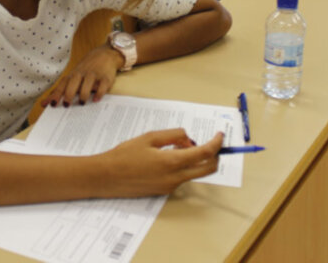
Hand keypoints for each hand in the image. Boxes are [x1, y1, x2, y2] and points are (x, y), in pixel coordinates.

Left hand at [44, 44, 122, 106]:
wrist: (106, 54)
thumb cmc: (86, 69)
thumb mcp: (73, 77)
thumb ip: (60, 90)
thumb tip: (44, 103)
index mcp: (73, 74)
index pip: (63, 84)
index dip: (57, 94)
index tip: (52, 104)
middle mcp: (82, 73)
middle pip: (74, 81)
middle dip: (69, 93)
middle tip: (66, 105)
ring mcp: (94, 75)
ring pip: (88, 82)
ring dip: (84, 93)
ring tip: (82, 103)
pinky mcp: (106, 77)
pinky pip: (103, 84)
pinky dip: (100, 92)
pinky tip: (96, 100)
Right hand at [95, 130, 222, 197]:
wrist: (106, 177)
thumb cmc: (124, 155)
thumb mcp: (149, 138)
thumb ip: (172, 136)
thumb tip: (188, 139)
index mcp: (172, 162)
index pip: (204, 154)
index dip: (216, 144)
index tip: (220, 135)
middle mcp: (175, 178)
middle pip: (208, 169)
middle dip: (214, 155)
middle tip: (210, 142)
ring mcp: (170, 187)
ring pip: (195, 173)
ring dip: (195, 159)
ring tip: (177, 145)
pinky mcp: (164, 191)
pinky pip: (182, 177)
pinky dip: (183, 166)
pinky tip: (167, 156)